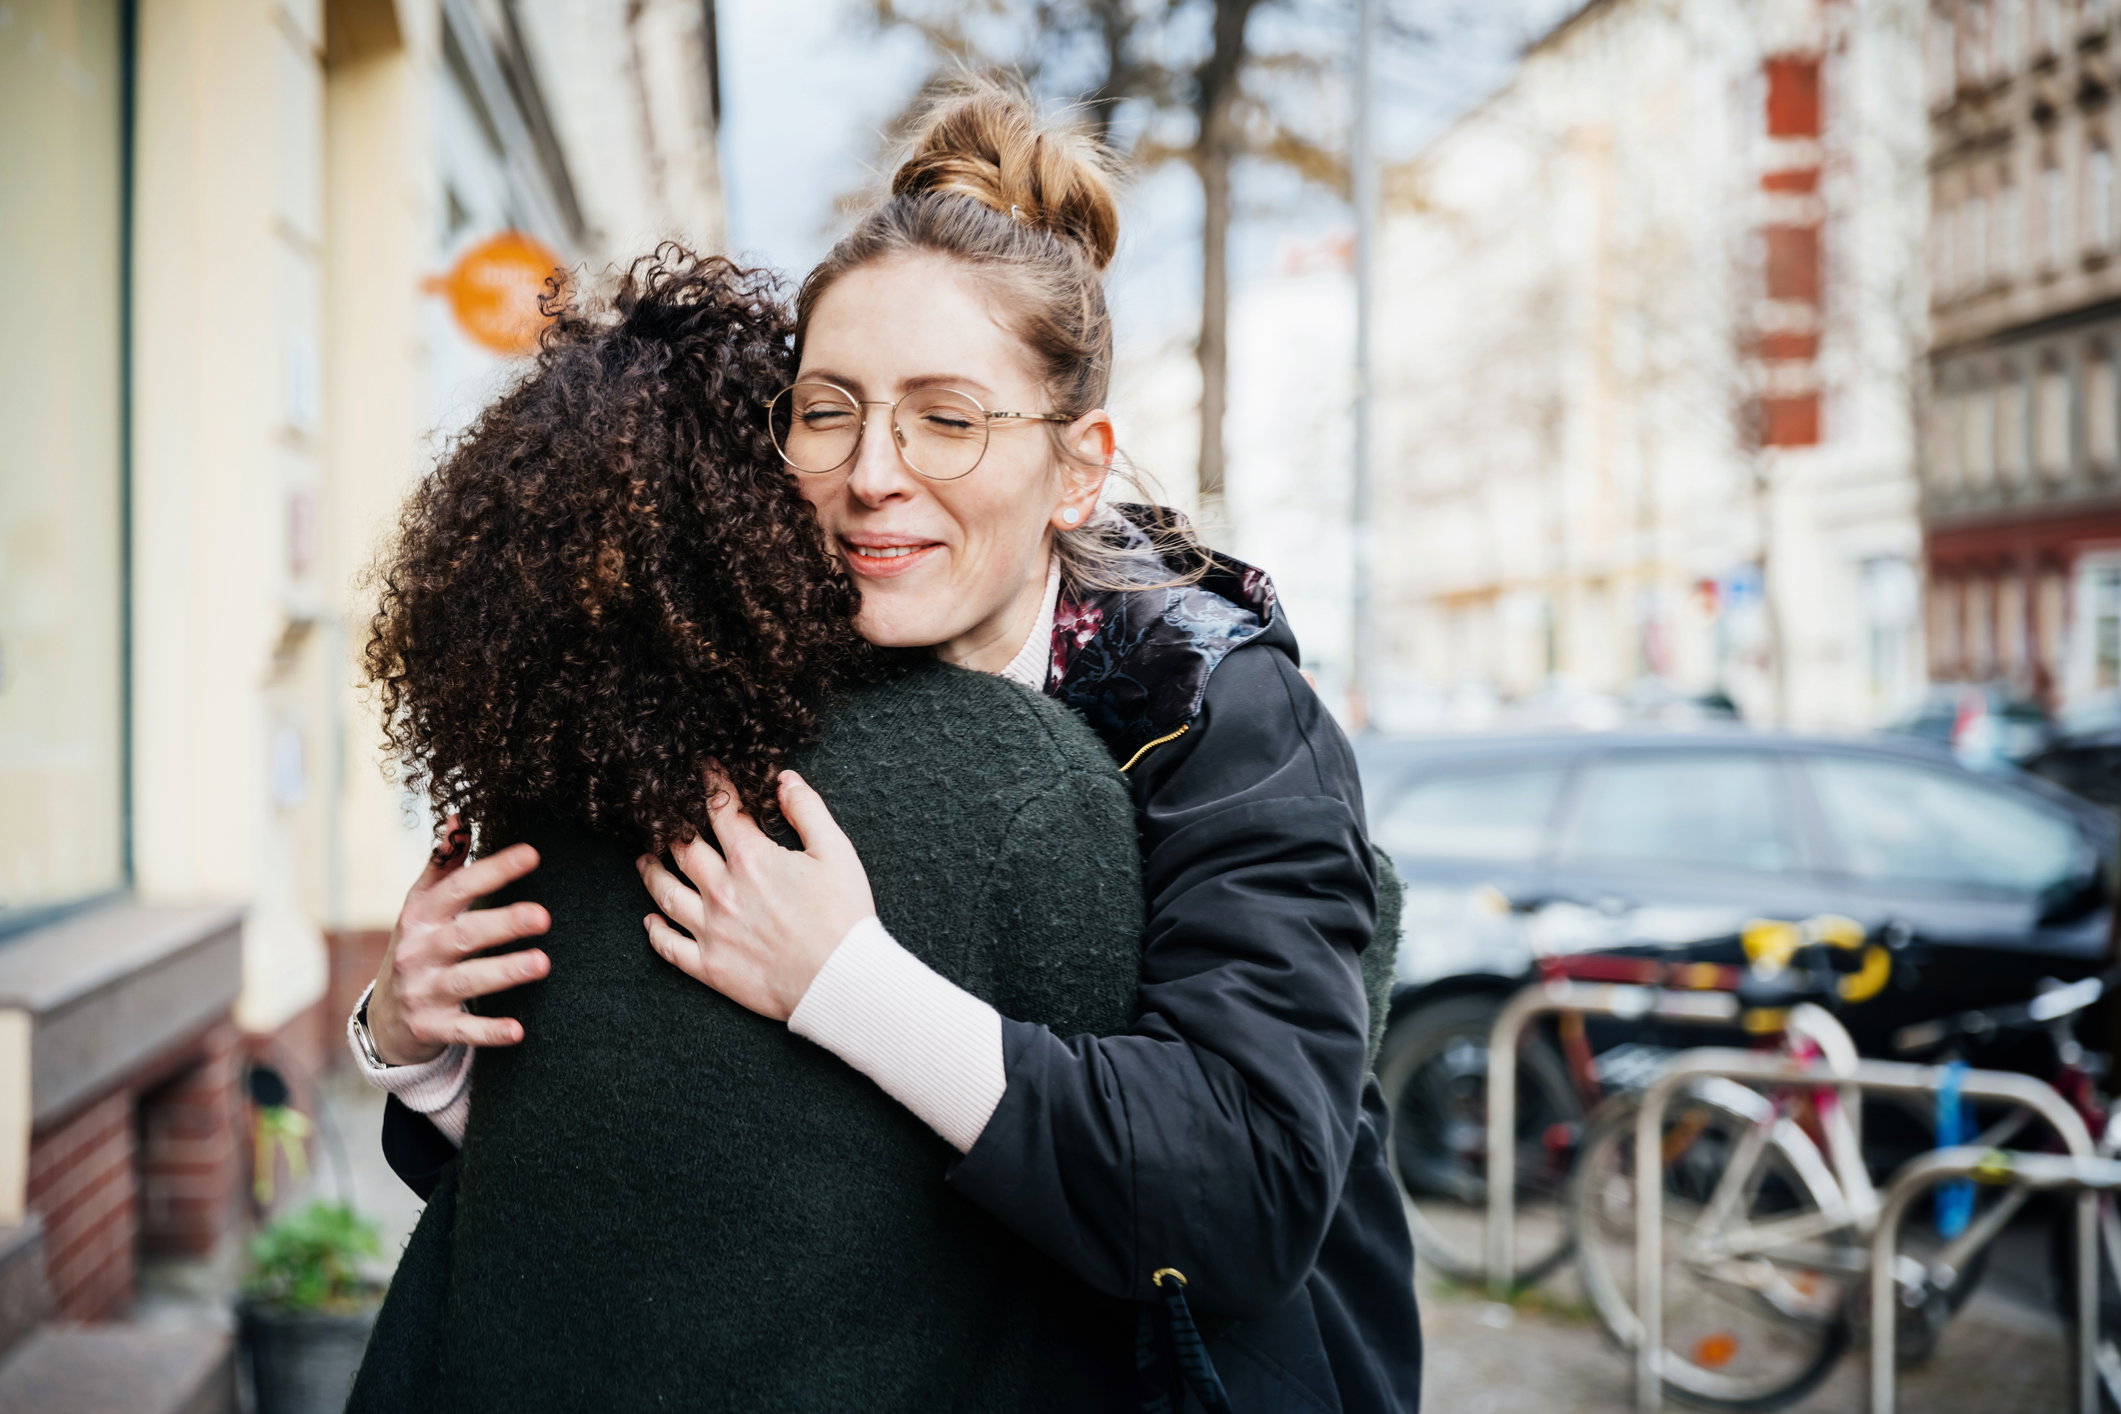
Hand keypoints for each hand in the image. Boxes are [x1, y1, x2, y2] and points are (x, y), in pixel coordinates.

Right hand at [366, 814, 552, 1065]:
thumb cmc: (417, 947)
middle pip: (464, 934)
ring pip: (467, 980)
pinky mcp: (431, 1027)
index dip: (493, 870)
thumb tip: (460, 818)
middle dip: (503, 924)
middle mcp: (419, 951)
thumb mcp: (421, 906)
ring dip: (504, 972)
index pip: (458, 887)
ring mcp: (423, 991)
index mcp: (420, 915)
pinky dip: (489, 1031)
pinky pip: (463, 1030)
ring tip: (542, 963)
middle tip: (543, 916)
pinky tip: (518, 1030)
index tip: (531, 855)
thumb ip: (443, 864)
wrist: (384, 1018)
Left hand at [639, 770, 875, 1020]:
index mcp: (750, 858)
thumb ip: (807, 810)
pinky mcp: (710, 966)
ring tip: (645, 860)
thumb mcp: (836, 852)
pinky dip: (655, 932)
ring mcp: (711, 930)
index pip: (720, 810)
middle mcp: (721, 890)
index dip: (710, 783)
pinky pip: (670, 947)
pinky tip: (650, 921)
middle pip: (683, 849)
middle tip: (663, 816)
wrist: (839, 980)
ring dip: (652, 872)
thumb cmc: (843, 916)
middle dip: (671, 826)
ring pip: (666, 893)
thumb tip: (784, 779)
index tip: (702, 769)